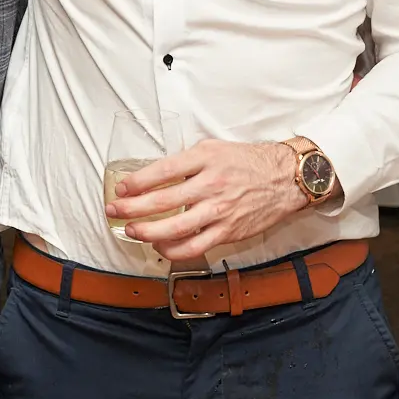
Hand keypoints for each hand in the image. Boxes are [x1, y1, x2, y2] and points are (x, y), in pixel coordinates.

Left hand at [108, 140, 312, 261]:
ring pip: (175, 228)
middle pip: (162, 200)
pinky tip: (160, 246)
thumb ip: (187, 162)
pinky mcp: (228, 232)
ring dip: (147, 232)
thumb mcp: (215, 150)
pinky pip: (194, 246)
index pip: (163, 170)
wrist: (285, 179)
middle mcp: (211, 184)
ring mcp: (219, 211)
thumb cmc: (248, 162)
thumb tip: (154, 177)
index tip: (121, 188)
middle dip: (132, 208)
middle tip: (114, 211)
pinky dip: (172, 249)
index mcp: (206, 159)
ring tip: (131, 231)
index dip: (137, 181)